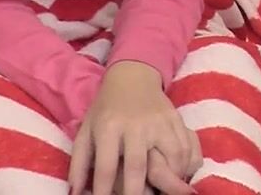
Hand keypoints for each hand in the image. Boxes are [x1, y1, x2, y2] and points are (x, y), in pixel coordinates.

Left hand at [68, 61, 200, 194]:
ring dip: (169, 180)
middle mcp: (135, 125)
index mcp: (109, 127)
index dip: (104, 191)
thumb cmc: (106, 109)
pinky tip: (178, 176)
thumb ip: (78, 164)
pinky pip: (186, 147)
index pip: (106, 167)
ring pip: (170, 157)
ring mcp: (159, 121)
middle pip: (138, 166)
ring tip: (162, 190)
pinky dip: (185, 166)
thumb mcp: (86, 131)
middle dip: (136, 192)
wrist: (133, 76)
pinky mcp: (176, 119)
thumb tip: (74, 193)